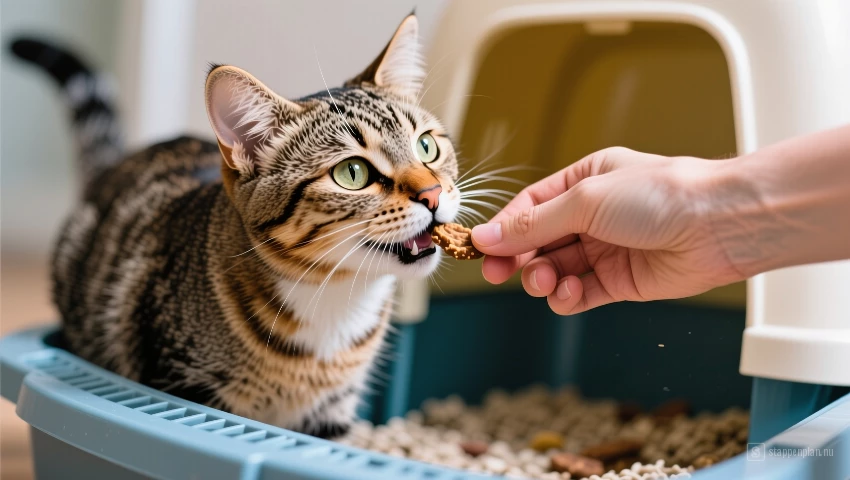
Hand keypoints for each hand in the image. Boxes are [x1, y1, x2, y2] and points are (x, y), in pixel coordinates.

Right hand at [471, 147, 745, 314]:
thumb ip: (533, 224)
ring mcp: (606, 249)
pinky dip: (567, 298)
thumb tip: (487, 236)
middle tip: (499, 274)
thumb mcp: (585, 200)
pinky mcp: (620, 282)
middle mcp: (592, 215)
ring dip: (543, 279)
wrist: (720, 226)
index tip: (480, 250)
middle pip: (538, 241)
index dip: (503, 229)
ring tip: (547, 281)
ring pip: (555, 270)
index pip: (529, 207)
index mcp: (583, 181)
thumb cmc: (662, 196)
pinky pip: (579, 294)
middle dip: (518, 259)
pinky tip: (570, 293)